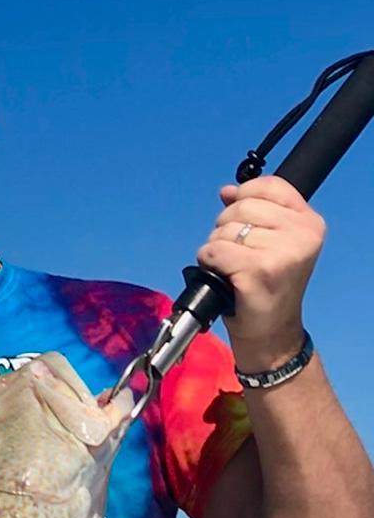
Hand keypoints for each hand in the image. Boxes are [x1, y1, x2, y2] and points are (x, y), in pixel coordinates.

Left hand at [196, 176, 325, 372]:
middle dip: (226, 228)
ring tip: (232, 268)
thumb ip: (255, 212)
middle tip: (236, 254)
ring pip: (224, 229)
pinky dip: (208, 261)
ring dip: (216, 248)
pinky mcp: (259, 269)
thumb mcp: (272, 242)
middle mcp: (302, 234)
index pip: (269, 186)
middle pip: (241, 206)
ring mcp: (282, 252)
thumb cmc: (267, 286)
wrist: (271, 331)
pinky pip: (214, 250)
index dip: (243, 196)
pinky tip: (222, 275)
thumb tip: (227, 190)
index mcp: (309, 222)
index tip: (239, 219)